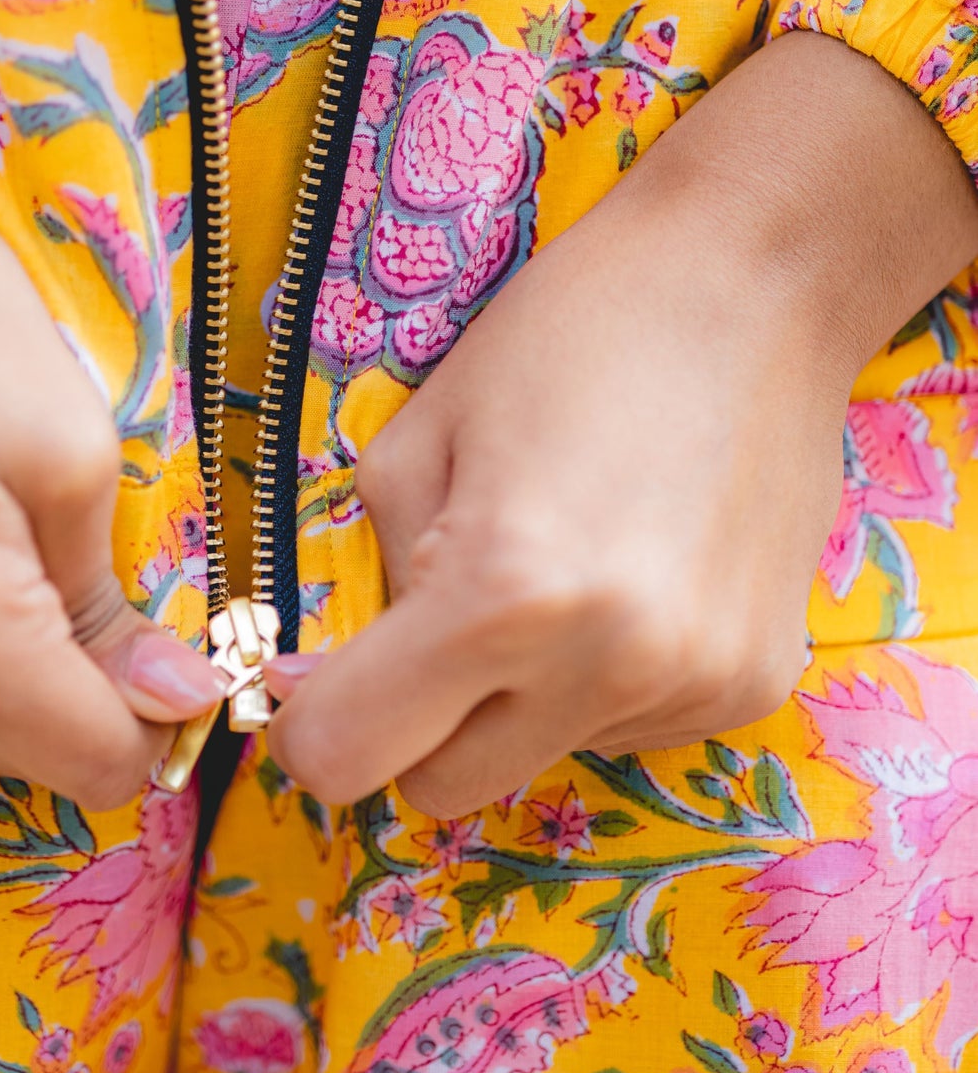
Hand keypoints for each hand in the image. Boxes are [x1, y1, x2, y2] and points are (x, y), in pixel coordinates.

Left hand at [266, 33, 977, 812]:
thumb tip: (330, 679)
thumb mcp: (417, 439)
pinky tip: (635, 574)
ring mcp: (692, 686)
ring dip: (522, 694)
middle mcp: (605, 667)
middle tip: (436, 621)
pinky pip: (627, 728)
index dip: (315, 721)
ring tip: (564, 565)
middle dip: (415, 723)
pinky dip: (604, 679)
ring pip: (541, 756)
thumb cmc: (570, 333)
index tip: (324, 679)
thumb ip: (368, 573)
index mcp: (501, 597)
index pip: (348, 758)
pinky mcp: (753, 685)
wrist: (756, 282)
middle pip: (441, 790)